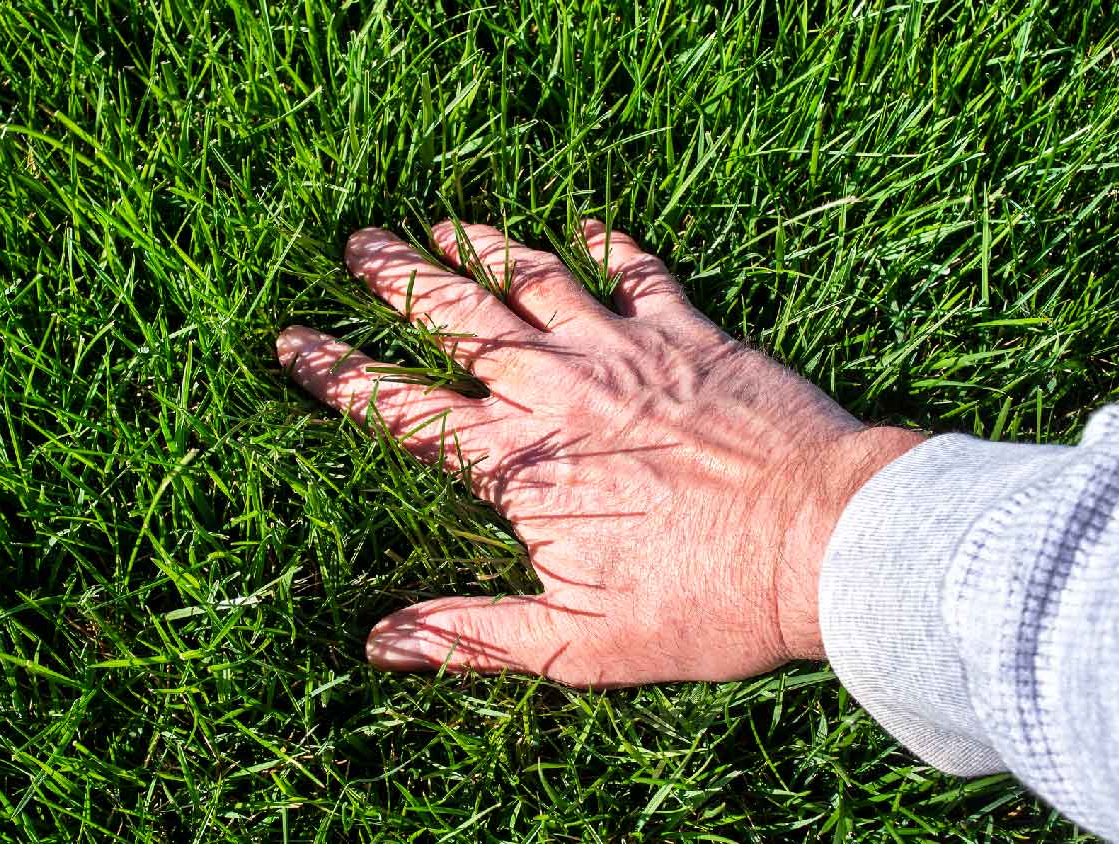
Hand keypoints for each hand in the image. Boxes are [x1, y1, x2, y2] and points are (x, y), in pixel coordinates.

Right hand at [277, 220, 923, 686]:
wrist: (825, 542)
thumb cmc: (705, 603)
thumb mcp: (578, 645)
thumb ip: (474, 634)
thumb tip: (381, 643)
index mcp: (518, 463)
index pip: (402, 410)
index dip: (339, 375)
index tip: (293, 342)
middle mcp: (557, 390)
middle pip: (458, 322)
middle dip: (398, 281)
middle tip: (358, 245)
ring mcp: (624, 350)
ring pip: (533, 281)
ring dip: (481, 249)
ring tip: (439, 224)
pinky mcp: (692, 333)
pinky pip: (641, 272)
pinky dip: (613, 246)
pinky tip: (593, 225)